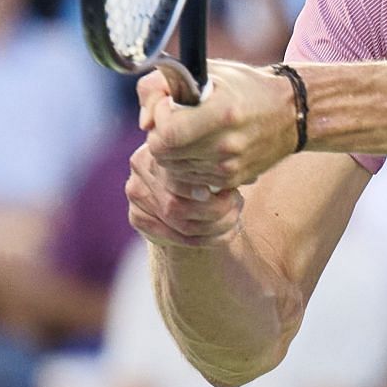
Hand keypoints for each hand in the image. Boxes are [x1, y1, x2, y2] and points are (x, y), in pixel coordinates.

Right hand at [125, 141, 243, 247]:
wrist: (175, 180)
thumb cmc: (199, 160)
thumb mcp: (205, 150)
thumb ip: (219, 159)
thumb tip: (250, 176)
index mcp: (155, 147)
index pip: (176, 175)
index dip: (202, 187)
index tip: (230, 191)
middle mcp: (139, 169)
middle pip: (176, 204)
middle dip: (216, 210)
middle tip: (238, 204)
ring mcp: (135, 196)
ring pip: (180, 224)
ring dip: (217, 226)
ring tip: (237, 217)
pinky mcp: (137, 218)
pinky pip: (178, 238)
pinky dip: (209, 239)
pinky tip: (228, 232)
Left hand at [137, 60, 298, 194]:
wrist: (288, 113)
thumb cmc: (241, 86)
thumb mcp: (204, 71)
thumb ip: (160, 85)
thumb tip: (143, 122)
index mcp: (222, 112)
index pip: (166, 133)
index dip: (159, 117)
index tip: (171, 104)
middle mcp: (226, 144)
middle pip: (163, 154)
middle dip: (160, 135)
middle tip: (176, 119)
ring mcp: (229, 167)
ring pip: (172, 169)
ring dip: (172, 151)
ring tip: (191, 132)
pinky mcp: (230, 181)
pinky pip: (189, 179)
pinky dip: (187, 164)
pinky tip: (202, 147)